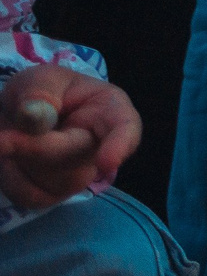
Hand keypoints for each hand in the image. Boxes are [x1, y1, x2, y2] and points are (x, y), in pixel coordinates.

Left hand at [0, 65, 139, 210]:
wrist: (22, 113)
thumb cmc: (41, 90)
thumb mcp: (39, 78)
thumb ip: (39, 92)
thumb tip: (35, 115)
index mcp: (108, 110)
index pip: (126, 128)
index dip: (120, 146)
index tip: (106, 162)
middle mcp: (101, 146)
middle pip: (75, 159)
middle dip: (35, 149)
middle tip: (2, 138)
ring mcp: (80, 174)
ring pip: (51, 182)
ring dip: (19, 162)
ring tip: (10, 137)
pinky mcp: (55, 193)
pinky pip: (30, 196)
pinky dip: (11, 179)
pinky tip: (10, 159)